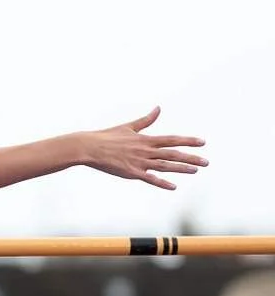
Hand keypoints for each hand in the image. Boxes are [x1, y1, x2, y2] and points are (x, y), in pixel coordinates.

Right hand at [79, 106, 207, 190]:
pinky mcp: (131, 173)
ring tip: (195, 170)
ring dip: (181, 168)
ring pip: (165, 166)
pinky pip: (150, 179)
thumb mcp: (128, 127)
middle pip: (173, 154)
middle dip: (191, 157)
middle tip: (207, 162)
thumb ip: (146, 121)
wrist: (89, 147)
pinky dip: (162, 182)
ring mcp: (139, 162)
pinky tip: (173, 186)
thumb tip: (158, 109)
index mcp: (145, 139)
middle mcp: (145, 150)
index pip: (172, 139)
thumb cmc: (106, 136)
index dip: (188, 141)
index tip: (202, 142)